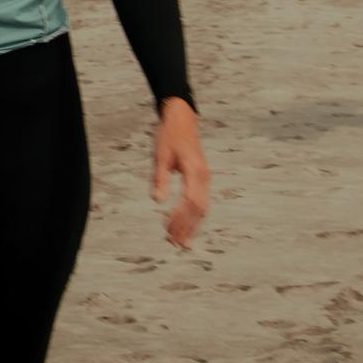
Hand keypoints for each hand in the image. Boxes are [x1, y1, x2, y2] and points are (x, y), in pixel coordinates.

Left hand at [150, 97, 210, 250]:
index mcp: (195, 171)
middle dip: (187, 227)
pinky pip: (201, 202)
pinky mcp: (202, 178)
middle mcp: (204, 177)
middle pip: (199, 209)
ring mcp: (205, 178)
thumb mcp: (160, 155)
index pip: (190, 201)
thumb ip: (160, 178)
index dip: (180, 218)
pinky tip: (184, 226)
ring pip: (202, 208)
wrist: (182, 119)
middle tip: (174, 244)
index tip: (168, 230)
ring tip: (179, 241)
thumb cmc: (169, 136)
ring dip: (191, 225)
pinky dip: (193, 216)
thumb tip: (157, 201)